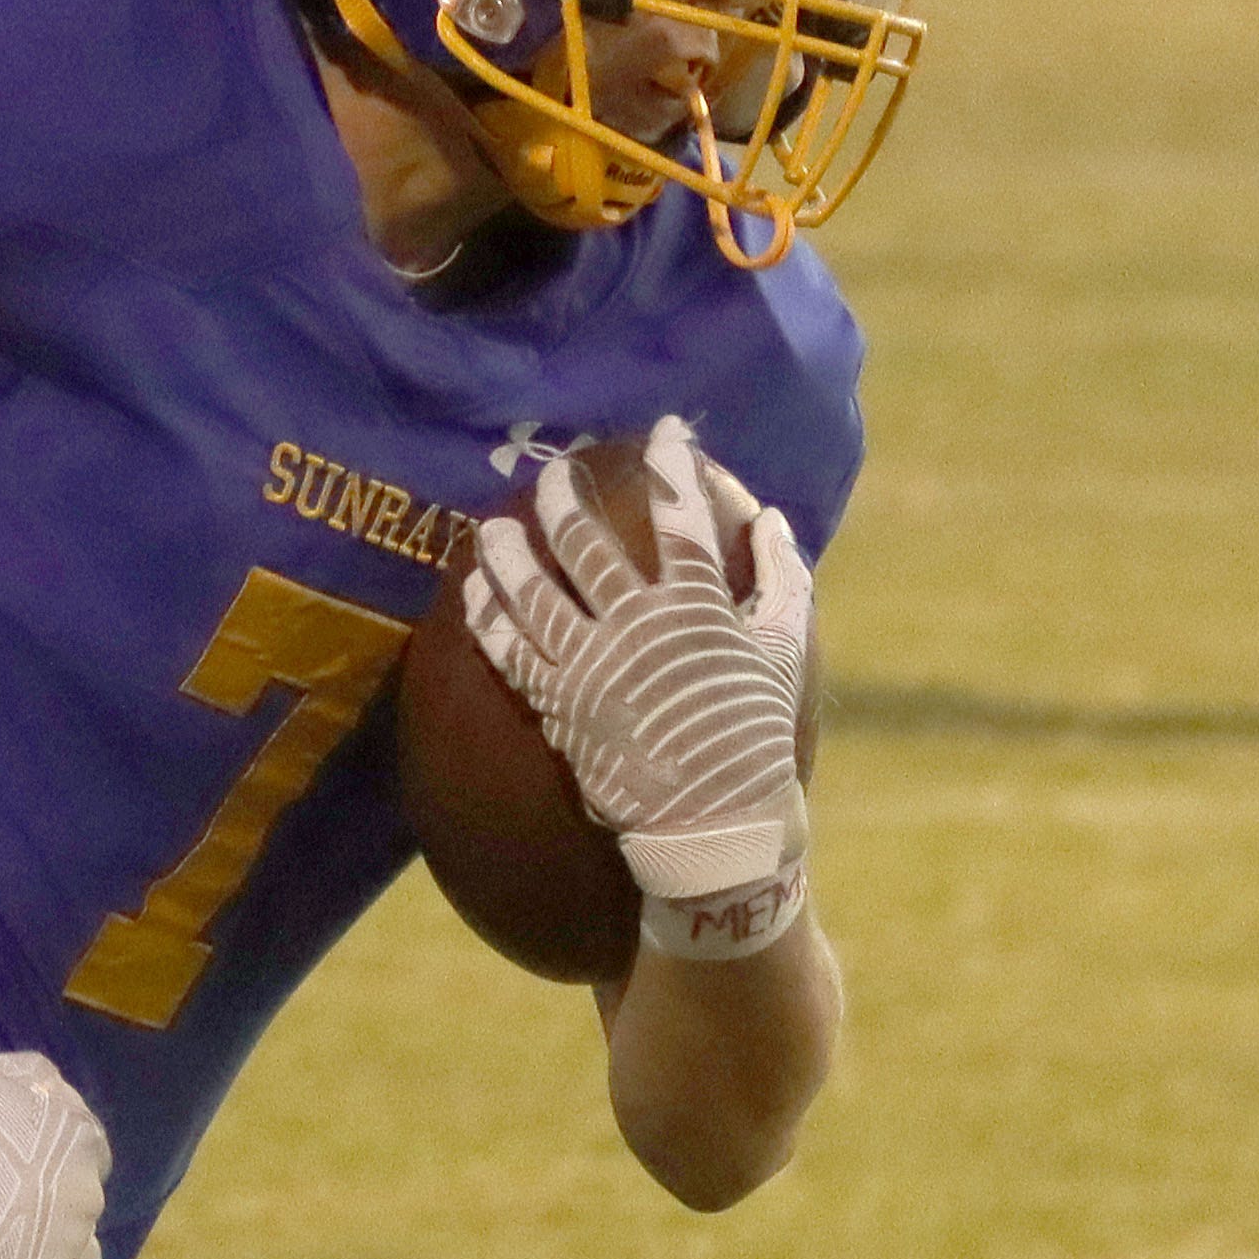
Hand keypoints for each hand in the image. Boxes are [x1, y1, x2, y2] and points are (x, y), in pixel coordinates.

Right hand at [0, 1050, 114, 1258]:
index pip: (87, 1150)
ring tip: (22, 1258)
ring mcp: (71, 1241)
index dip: (57, 1161)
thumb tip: (46, 1092)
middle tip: (12, 1212)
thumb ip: (27, 1081)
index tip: (27, 1171)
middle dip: (57, 1205)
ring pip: (83, 1251)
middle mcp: (86, 1185)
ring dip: (61, 1253)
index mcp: (75, 1132)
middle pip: (84, 1200)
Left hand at [462, 412, 816, 957]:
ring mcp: (592, 665)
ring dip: (508, 552)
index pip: (683, 517)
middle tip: (553, 474)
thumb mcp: (783, 653)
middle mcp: (638, 626)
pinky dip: (490, 618)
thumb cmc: (755, 738)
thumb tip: (771, 519)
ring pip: (534, 592)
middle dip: (565, 498)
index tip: (665, 433)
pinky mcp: (559, 706)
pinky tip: (474, 595)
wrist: (714, 826)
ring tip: (491, 526)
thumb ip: (780, 581)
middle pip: (587, 544)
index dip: (675, 465)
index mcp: (698, 608)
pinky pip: (512, 652)